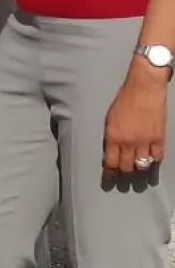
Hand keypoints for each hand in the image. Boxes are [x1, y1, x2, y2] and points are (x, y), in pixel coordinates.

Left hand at [103, 57, 169, 174]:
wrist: (144, 90)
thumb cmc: (124, 100)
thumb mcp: (109, 118)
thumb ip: (110, 136)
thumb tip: (110, 150)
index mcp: (112, 137)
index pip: (110, 162)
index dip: (110, 171)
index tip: (110, 175)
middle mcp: (128, 142)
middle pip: (126, 167)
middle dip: (124, 174)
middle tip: (123, 177)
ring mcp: (144, 142)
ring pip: (142, 166)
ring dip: (139, 171)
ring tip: (137, 173)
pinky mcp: (158, 139)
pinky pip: (157, 157)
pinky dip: (153, 161)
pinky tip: (150, 161)